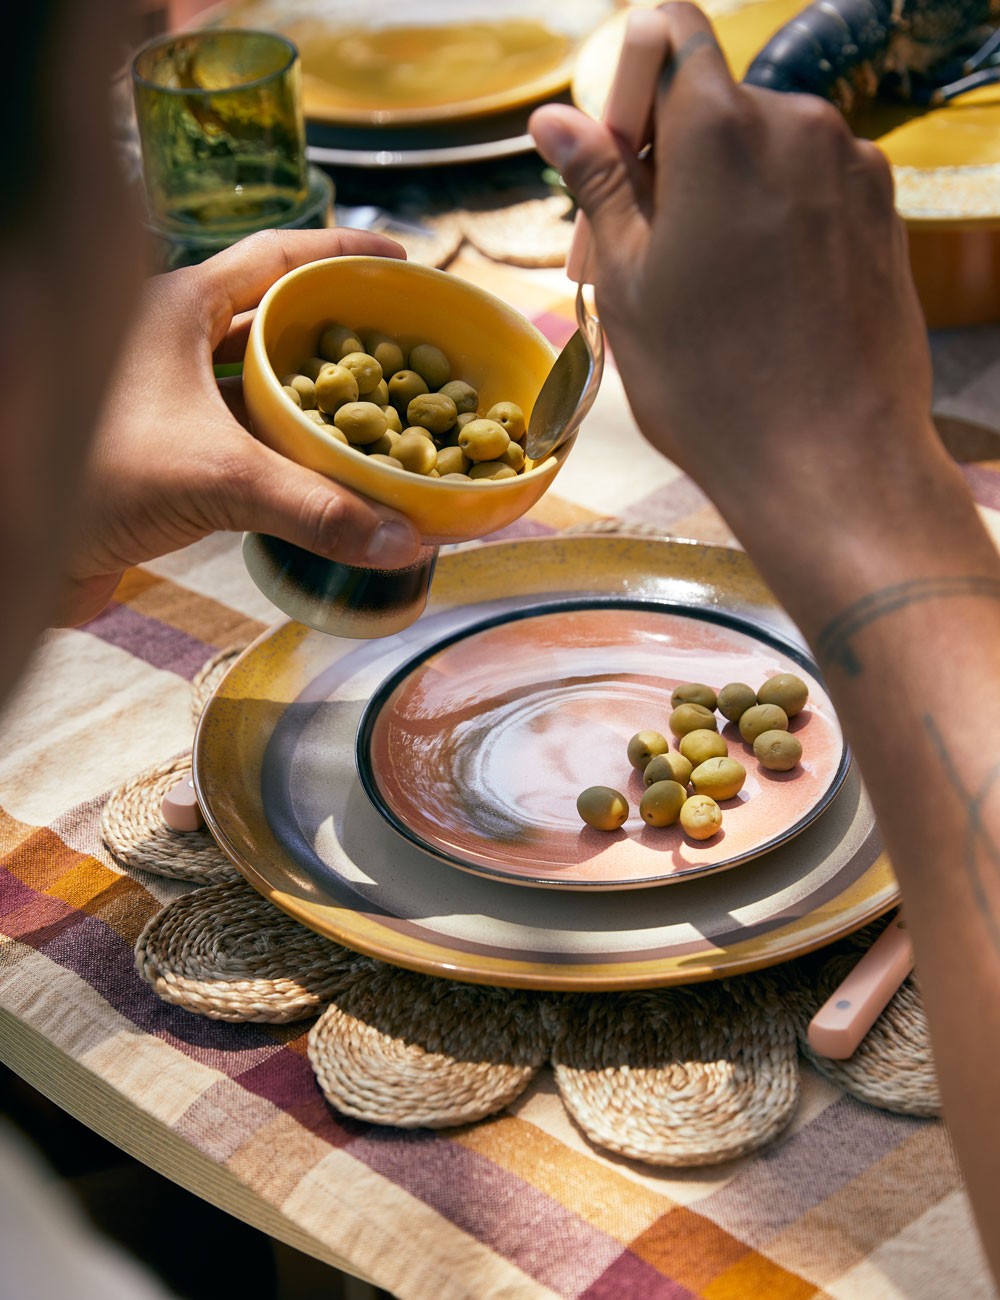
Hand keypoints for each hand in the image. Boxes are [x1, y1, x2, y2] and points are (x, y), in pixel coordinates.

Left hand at [59, 227, 422, 624]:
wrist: (11, 540)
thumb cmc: (92, 473)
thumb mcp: (216, 477)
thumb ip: (314, 507)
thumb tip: (406, 540)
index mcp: (180, 306)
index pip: (277, 256)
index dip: (343, 253)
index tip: (401, 263)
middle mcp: (171, 342)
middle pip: (274, 321)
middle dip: (340, 335)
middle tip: (405, 350)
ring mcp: (166, 397)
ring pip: (257, 384)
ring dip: (313, 401)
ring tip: (380, 414)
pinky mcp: (164, 449)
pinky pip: (241, 436)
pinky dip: (284, 450)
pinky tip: (322, 472)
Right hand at [529, 4, 941, 572]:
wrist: (831, 462)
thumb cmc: (712, 383)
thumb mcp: (628, 282)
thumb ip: (599, 183)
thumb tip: (556, 118)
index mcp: (721, 130)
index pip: (670, 32)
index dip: (629, 81)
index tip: (612, 156)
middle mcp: (799, 125)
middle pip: (714, 101)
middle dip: (665, 157)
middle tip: (633, 253)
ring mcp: (852, 167)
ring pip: (762, 148)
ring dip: (719, 193)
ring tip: (696, 290)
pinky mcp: (884, 212)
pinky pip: (809, 186)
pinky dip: (772, 218)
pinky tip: (755, 299)